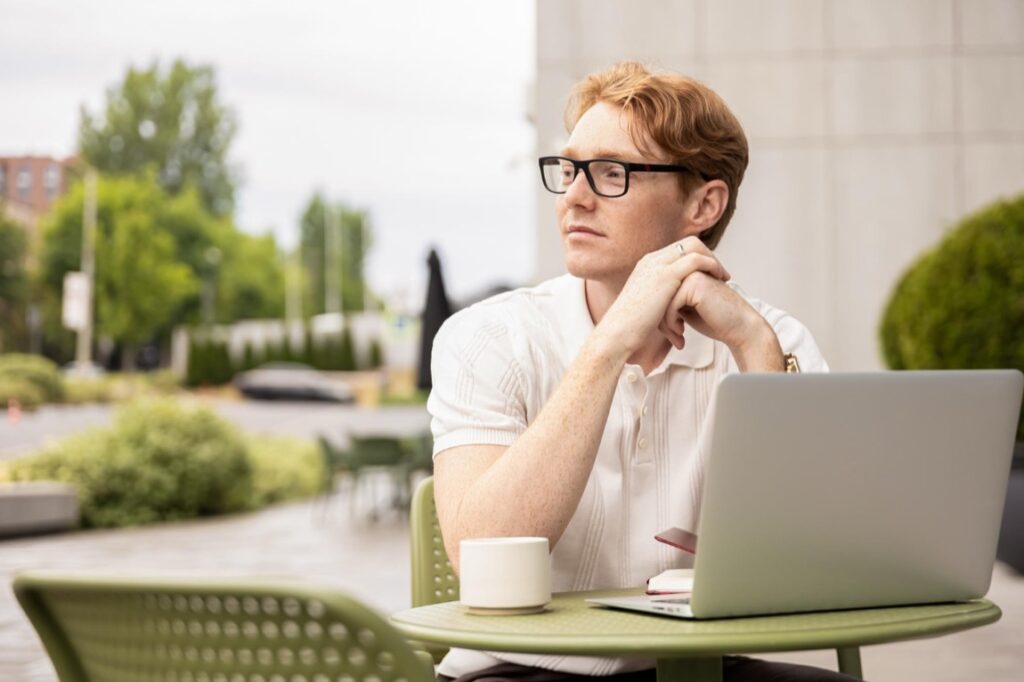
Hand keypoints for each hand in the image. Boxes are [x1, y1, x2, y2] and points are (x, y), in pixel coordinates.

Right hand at [598, 236, 730, 353]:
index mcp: (646, 265)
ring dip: (713, 259)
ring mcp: (658, 264)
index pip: (678, 250)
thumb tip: (670, 306)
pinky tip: (719, 278)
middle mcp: (652, 260)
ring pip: (694, 246)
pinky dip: (711, 265)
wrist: (618, 333)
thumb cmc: (631, 327)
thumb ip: (659, 298)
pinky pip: (696, 259)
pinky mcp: (666, 275)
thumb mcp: (647, 305)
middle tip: (720, 272)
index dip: (697, 257)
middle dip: (708, 254)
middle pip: (688, 242)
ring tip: (723, 276)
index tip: (709, 272)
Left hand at [658, 250, 771, 359]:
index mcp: (685, 271)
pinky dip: (671, 323)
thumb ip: (670, 299)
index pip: (659, 292)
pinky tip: (682, 334)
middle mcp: (687, 268)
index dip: (660, 314)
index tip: (669, 331)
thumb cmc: (714, 320)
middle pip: (658, 295)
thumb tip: (647, 305)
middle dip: (660, 319)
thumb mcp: (686, 307)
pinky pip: (669, 305)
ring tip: (677, 337)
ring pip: (661, 300)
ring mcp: (691, 273)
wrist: (739, 328)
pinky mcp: (694, 283)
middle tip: (673, 337)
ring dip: (665, 324)